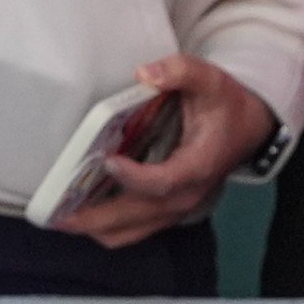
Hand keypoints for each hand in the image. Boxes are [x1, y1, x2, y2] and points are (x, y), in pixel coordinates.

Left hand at [54, 56, 277, 248]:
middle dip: (94, 217)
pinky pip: (132, 229)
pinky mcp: (166, 212)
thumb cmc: (224, 105)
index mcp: (197, 165)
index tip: (107, 159)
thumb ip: (180, 71)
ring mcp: (175, 208)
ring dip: (95, 226)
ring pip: (130, 232)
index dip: (134, 176)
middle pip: (136, 216)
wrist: (248, 129)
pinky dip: (105, 225)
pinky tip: (78, 208)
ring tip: (58, 213)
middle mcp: (185, 196)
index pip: (163, 182)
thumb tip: (145, 74)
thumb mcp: (209, 79)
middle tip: (55, 209)